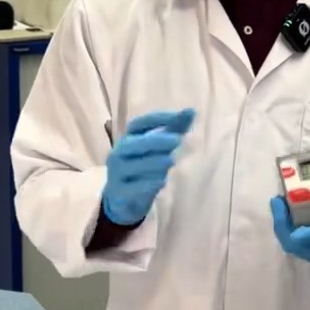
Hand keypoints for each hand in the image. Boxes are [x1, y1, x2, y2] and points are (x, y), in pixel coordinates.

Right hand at [102, 109, 194, 225]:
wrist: (123, 199)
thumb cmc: (144, 167)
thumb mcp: (158, 148)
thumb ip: (174, 129)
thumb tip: (192, 110)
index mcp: (128, 138)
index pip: (139, 123)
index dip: (158, 119)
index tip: (180, 117)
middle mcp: (118, 153)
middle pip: (134, 143)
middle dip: (155, 140)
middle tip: (177, 140)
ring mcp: (116, 173)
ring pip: (133, 166)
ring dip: (154, 162)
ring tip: (171, 161)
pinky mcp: (119, 193)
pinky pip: (133, 187)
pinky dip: (148, 184)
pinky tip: (162, 182)